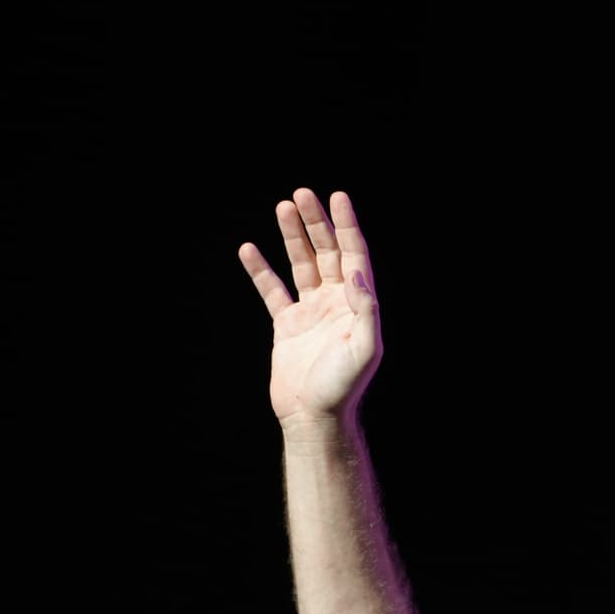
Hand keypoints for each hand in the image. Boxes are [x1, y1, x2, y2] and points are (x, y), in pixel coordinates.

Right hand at [238, 188, 381, 428]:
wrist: (313, 419)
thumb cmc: (342, 388)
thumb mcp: (364, 349)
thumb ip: (365, 309)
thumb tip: (357, 273)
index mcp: (356, 306)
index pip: (354, 256)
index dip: (347, 226)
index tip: (338, 197)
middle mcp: (336, 304)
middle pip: (327, 253)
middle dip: (316, 223)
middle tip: (303, 194)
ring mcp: (311, 313)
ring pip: (301, 265)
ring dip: (293, 236)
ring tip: (282, 206)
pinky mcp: (287, 326)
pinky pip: (272, 291)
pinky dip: (261, 270)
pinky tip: (249, 249)